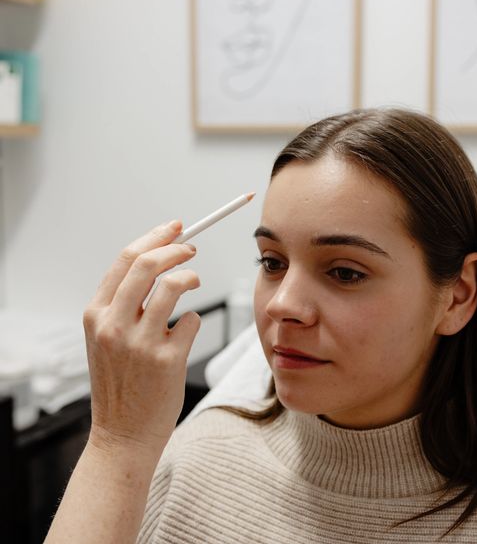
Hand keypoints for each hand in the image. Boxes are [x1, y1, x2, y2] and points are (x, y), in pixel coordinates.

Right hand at [83, 220, 200, 454]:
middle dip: (176, 248)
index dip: (154, 237)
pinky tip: (187, 332)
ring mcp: (140, 343)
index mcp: (95, 315)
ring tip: (196, 280)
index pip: (125, 259)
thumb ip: (124, 303)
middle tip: (192, 247)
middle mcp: (113, 325)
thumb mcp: (107, 338)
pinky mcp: (167, 360)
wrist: (122, 435)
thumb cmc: (121, 382)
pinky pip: (192, 321)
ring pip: (175, 285)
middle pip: (148, 264)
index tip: (175, 227)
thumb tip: (158, 259)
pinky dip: (195, 320)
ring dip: (191, 276)